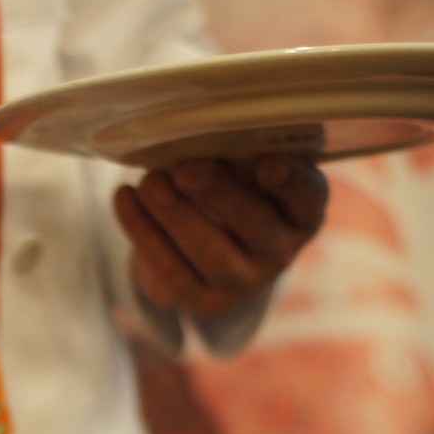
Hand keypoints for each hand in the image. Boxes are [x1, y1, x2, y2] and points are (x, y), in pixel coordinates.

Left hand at [112, 155, 328, 316]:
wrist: (209, 251)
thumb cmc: (231, 192)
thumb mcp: (243, 171)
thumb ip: (236, 154)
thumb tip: (198, 132)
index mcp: (301, 211)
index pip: (308, 196)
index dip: (290, 181)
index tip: (266, 165)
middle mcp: (280, 251)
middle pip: (254, 224)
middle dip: (217, 194)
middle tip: (182, 169)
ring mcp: (244, 283)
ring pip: (210, 253)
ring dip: (173, 214)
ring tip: (149, 182)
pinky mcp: (204, 301)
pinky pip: (171, 270)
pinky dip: (143, 232)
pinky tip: (125, 199)